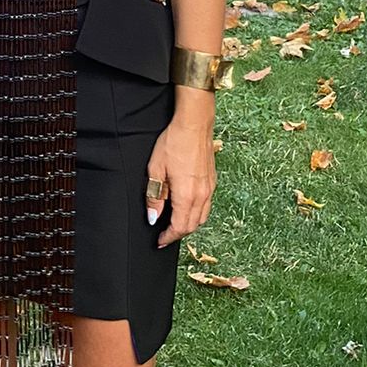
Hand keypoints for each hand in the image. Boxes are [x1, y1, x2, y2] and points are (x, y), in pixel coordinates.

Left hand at [143, 113, 215, 245]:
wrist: (194, 125)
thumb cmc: (174, 143)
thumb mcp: (156, 169)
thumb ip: (155, 196)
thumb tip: (153, 217)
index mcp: (186, 195)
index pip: (179, 227)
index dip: (168, 237)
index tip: (159, 241)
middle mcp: (202, 195)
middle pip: (192, 226)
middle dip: (178, 233)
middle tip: (164, 235)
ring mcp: (209, 188)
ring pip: (202, 217)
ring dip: (188, 225)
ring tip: (174, 224)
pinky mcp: (212, 181)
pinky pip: (206, 206)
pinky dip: (196, 213)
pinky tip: (186, 208)